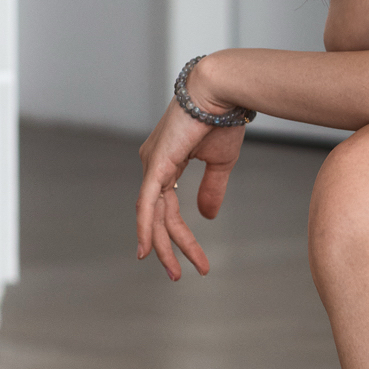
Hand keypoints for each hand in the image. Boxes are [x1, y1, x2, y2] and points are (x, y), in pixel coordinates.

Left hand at [135, 96, 246, 279]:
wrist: (222, 92)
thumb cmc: (223, 119)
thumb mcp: (220, 163)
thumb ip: (212, 190)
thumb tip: (207, 217)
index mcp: (166, 163)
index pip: (169, 209)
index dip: (182, 237)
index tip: (198, 262)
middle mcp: (152, 165)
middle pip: (157, 217)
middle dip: (168, 248)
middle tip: (177, 276)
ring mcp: (151, 165)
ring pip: (152, 216)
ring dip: (162, 246)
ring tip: (174, 272)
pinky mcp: (155, 165)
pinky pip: (146, 203)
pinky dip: (145, 227)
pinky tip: (146, 250)